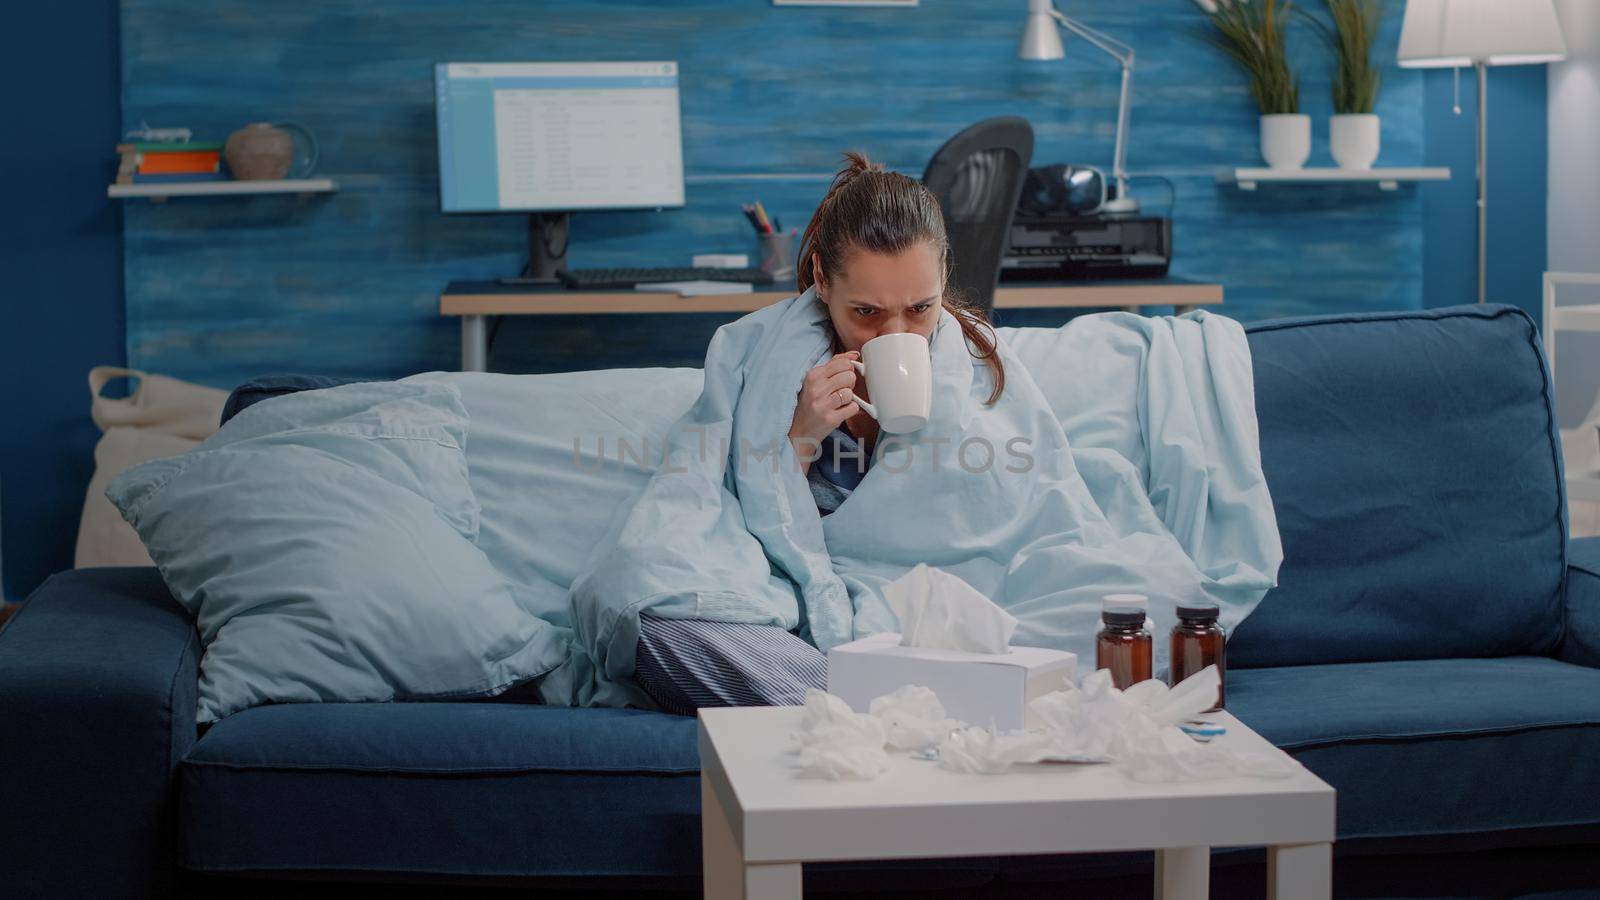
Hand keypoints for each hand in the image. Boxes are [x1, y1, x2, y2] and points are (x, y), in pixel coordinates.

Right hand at [789, 351, 859, 474]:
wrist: (799, 432)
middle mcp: (817, 388)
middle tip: (839, 392)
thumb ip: (835, 364)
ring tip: (837, 403)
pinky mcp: (831, 419)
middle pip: (850, 376)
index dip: (847, 370)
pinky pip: (853, 408)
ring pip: (851, 393)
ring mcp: (823, 404)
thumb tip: (854, 354)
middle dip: (849, 384)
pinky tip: (839, 411)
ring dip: (848, 399)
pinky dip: (850, 410)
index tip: (841, 377)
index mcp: (813, 375)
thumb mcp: (816, 381)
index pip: (843, 363)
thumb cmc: (810, 404)